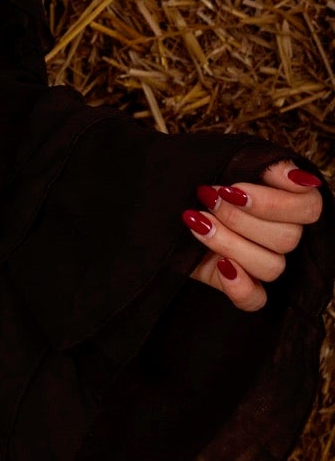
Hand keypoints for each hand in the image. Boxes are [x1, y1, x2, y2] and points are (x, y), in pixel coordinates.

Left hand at [184, 159, 323, 311]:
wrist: (151, 199)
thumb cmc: (194, 175)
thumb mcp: (225, 160)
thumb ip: (265, 164)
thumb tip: (299, 177)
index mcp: (286, 202)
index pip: (309, 208)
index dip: (275, 202)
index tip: (234, 189)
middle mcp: (279, 234)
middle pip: (288, 238)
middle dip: (240, 218)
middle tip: (207, 197)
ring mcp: (259, 262)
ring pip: (272, 266)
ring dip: (230, 242)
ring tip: (196, 221)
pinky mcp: (238, 285)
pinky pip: (255, 300)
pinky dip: (241, 287)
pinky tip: (221, 267)